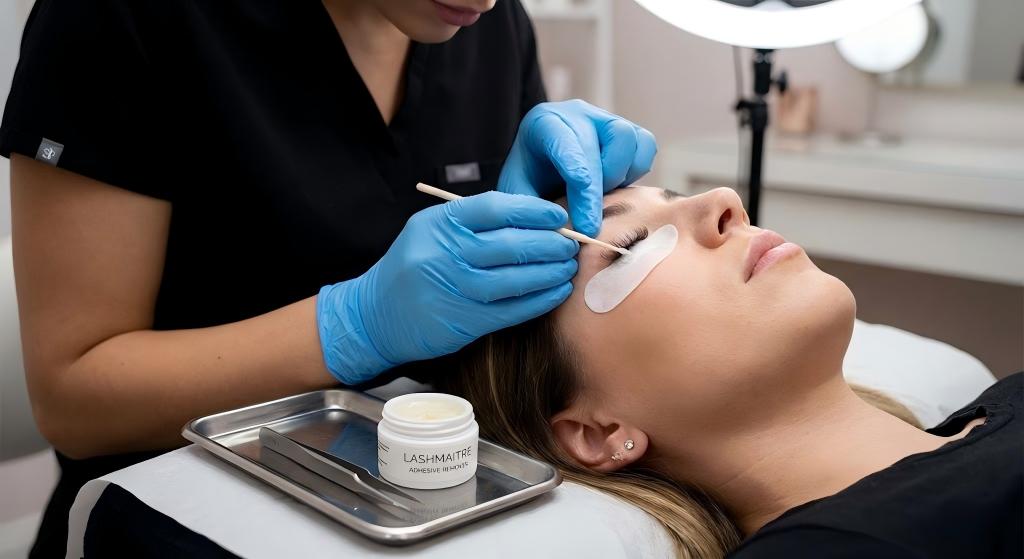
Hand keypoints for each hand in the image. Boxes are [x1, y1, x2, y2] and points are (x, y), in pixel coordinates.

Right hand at [316, 191, 577, 384]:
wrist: (374, 315)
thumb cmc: (413, 267)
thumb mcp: (431, 231)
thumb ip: (473, 222)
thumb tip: (534, 218)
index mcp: (438, 224)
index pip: (494, 208)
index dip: (533, 211)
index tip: (558, 216)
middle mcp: (443, 254)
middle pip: (509, 244)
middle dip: (549, 244)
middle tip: (572, 244)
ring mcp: (452, 289)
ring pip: (513, 278)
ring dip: (549, 273)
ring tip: (568, 267)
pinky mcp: (462, 322)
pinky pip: (510, 310)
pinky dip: (539, 300)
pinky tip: (556, 292)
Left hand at [498, 99, 656, 237]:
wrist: (541, 165)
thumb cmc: (529, 179)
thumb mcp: (518, 193)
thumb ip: (531, 210)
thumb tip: (558, 236)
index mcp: (544, 122)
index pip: (568, 146)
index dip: (581, 188)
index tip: (586, 226)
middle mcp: (578, 114)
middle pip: (606, 140)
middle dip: (601, 190)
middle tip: (592, 229)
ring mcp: (605, 118)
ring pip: (629, 141)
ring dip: (618, 177)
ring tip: (598, 195)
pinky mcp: (628, 130)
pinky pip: (645, 147)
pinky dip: (635, 172)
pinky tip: (614, 185)